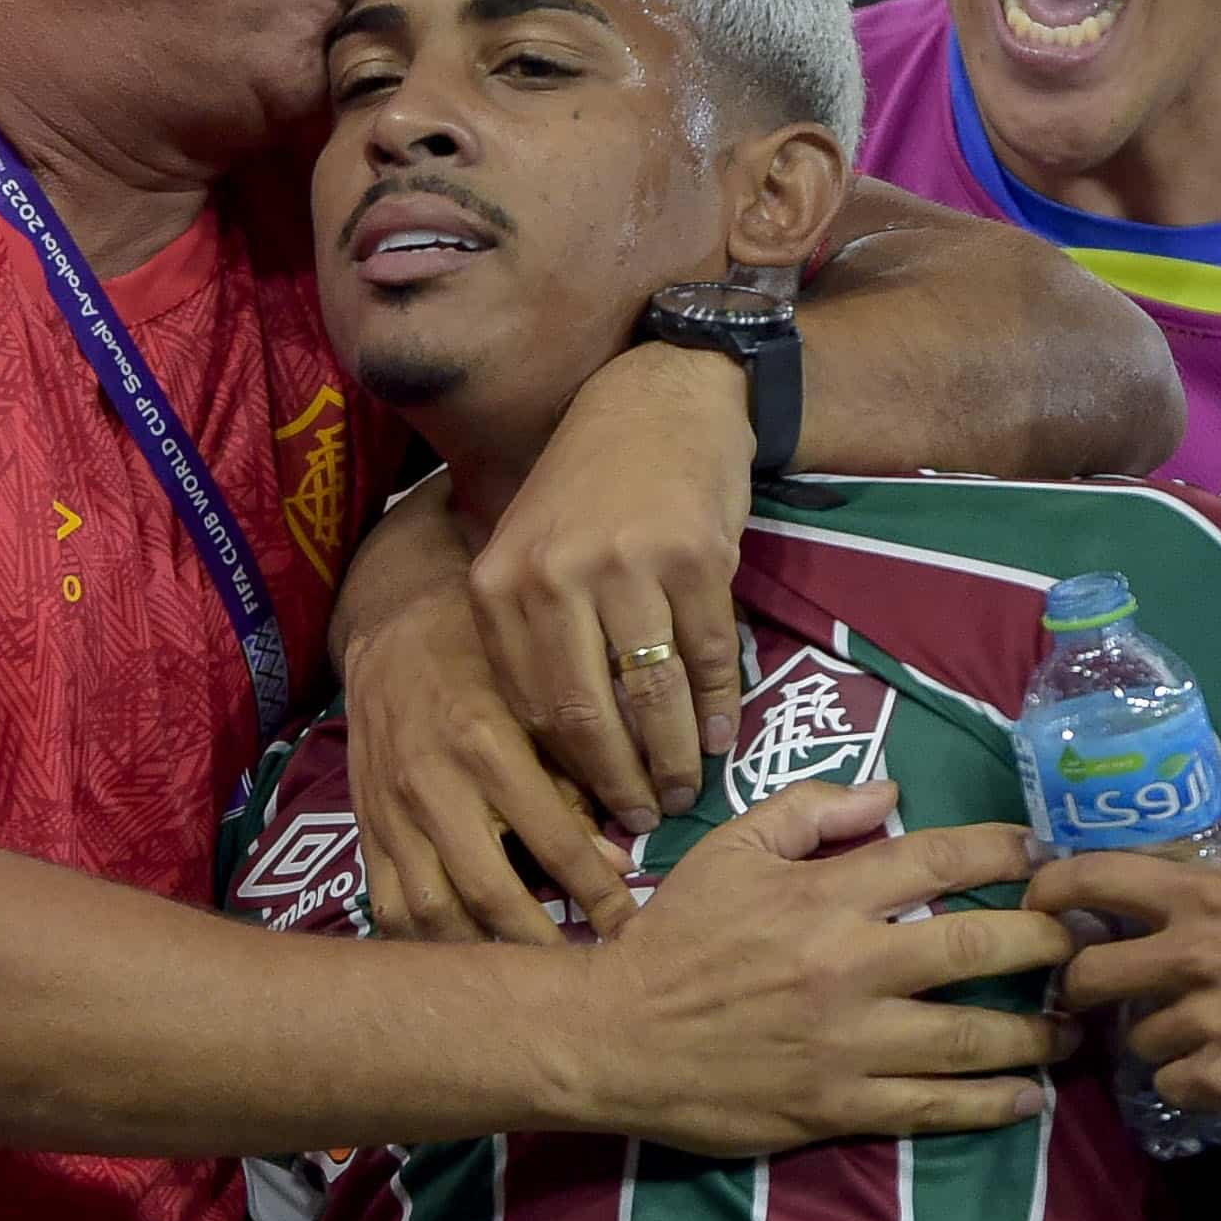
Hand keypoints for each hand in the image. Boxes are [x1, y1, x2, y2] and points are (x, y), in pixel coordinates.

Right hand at [329, 485, 632, 941]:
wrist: (392, 629)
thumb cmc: (484, 656)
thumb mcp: (541, 697)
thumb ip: (576, 775)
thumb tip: (620, 859)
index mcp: (488, 744)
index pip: (556, 842)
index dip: (600, 895)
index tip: (634, 927)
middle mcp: (434, 785)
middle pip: (490, 894)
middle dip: (543, 945)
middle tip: (585, 976)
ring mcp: (391, 813)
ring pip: (431, 912)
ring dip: (480, 958)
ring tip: (526, 983)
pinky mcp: (365, 828)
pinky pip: (387, 906)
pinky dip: (425, 945)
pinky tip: (463, 965)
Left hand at [469, 342, 754, 833]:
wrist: (658, 400)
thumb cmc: (588, 491)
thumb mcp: (526, 554)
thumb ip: (530, 641)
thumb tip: (559, 760)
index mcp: (498, 586)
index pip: (529, 709)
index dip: (566, 773)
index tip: (590, 811)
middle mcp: (553, 577)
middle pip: (588, 716)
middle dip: (621, 783)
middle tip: (647, 821)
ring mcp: (626, 565)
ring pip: (653, 696)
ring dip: (675, 757)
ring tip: (686, 790)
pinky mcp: (694, 556)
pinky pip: (707, 656)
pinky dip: (717, 707)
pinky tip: (722, 739)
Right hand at [565, 784, 1075, 1151]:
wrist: (613, 1037)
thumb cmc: (673, 938)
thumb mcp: (729, 850)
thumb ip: (811, 811)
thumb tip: (893, 794)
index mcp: (826, 895)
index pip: (941, 858)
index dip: (1008, 850)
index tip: (1045, 853)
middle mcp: (851, 965)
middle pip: (980, 945)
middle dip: (1050, 940)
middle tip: (1088, 941)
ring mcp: (849, 1042)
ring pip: (971, 1037)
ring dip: (1039, 1033)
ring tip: (1077, 1027)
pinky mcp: (838, 1105)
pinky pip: (932, 1108)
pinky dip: (990, 1105)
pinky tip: (1029, 1099)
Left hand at [1043, 848, 1220, 1130]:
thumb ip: (1218, 867)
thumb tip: (1155, 861)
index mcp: (1206, 897)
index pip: (1095, 879)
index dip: (1048, 891)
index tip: (1036, 906)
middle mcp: (1195, 955)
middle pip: (1087, 975)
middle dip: (1083, 987)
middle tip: (1104, 994)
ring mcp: (1205, 1022)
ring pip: (1136, 1038)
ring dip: (1161, 1039)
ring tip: (1210, 1032)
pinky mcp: (1219, 1079)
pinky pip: (1169, 1082)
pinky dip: (1190, 1079)